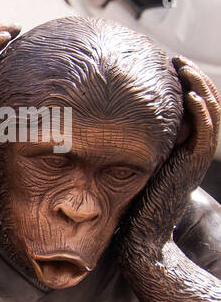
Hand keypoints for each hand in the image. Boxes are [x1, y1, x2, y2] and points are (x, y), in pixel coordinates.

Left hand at [121, 56, 218, 260]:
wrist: (140, 241)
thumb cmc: (125, 210)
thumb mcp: (124, 170)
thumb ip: (121, 149)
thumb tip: (92, 128)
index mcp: (177, 150)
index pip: (189, 111)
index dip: (184, 86)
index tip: (168, 65)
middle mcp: (189, 152)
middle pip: (204, 107)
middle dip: (194, 80)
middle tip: (178, 59)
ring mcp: (192, 159)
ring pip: (208, 116)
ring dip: (200, 89)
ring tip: (185, 68)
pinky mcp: (191, 168)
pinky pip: (203, 135)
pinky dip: (200, 114)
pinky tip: (190, 98)